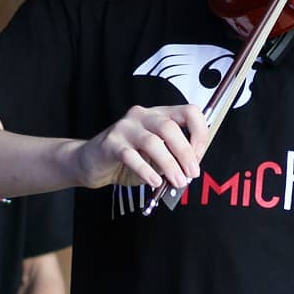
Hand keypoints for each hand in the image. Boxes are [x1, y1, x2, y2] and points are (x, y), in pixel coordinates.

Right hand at [74, 103, 207, 189]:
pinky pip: (132, 156)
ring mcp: (125, 128)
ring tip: (177, 181)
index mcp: (159, 114)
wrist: (93, 163)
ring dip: (169, 165)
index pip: (188, 112)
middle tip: (191, 173)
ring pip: (153, 142)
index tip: (199, 155)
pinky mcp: (111, 143)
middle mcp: (143, 116)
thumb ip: (174, 158)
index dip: (199, 133)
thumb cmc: (129, 159)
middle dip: (185, 153)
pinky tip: (155, 182)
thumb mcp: (157, 156)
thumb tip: (191, 170)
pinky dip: (147, 171)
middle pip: (170, 128)